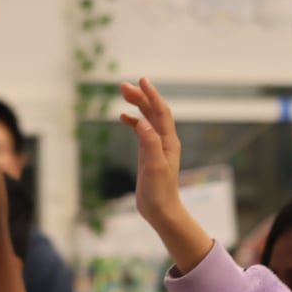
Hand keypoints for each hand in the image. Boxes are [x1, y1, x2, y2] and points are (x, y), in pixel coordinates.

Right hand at [120, 78, 181, 227]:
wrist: (161, 211)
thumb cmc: (159, 192)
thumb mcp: (154, 167)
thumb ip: (149, 144)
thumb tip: (142, 122)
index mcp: (168, 142)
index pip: (161, 112)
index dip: (152, 95)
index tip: (142, 80)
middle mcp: (165, 141)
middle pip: (154, 112)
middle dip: (141, 96)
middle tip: (123, 85)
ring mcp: (157, 147)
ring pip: (148, 119)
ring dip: (137, 105)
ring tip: (123, 93)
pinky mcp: (148, 154)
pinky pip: (142, 131)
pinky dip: (134, 121)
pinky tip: (123, 117)